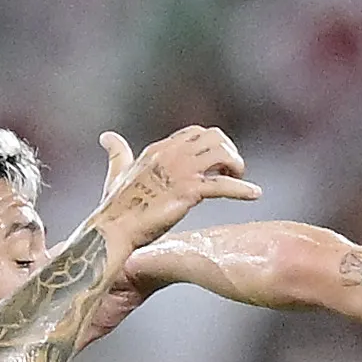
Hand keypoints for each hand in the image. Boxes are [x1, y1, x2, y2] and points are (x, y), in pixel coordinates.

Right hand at [90, 126, 259, 253]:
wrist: (115, 228)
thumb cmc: (116, 206)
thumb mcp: (117, 172)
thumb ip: (117, 153)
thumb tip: (106, 137)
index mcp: (159, 149)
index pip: (195, 133)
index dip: (213, 144)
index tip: (219, 163)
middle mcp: (171, 154)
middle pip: (214, 137)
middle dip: (230, 151)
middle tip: (234, 171)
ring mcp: (180, 171)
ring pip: (222, 153)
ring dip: (237, 165)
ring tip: (241, 181)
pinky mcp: (188, 192)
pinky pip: (223, 185)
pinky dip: (243, 189)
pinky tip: (255, 194)